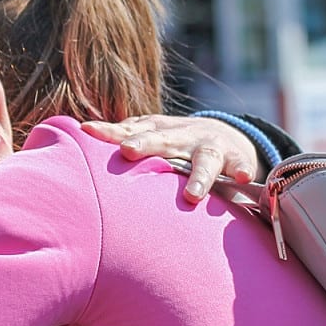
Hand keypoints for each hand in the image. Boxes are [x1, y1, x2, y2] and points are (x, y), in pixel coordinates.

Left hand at [83, 115, 257, 202]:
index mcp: (158, 132)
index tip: (87, 131)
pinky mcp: (235, 159)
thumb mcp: (151, 137)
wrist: (226, 137)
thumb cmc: (176, 142)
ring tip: (193, 195)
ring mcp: (210, 148)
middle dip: (146, 144)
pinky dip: (243, 170)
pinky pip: (241, 165)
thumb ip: (123, 137)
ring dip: (199, 176)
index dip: (109, 131)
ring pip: (204, 160)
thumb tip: (80, 132)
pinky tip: (245, 178)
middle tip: (129, 150)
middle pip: (163, 140)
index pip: (129, 130)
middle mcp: (182, 137)